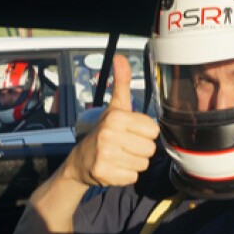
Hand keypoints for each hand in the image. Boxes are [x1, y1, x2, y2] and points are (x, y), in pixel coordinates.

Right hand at [66, 54, 158, 186]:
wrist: (80, 161)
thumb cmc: (103, 131)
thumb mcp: (114, 107)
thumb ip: (121, 83)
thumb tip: (120, 57)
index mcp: (117, 117)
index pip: (153, 130)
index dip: (144, 133)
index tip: (130, 132)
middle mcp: (110, 135)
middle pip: (150, 149)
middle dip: (140, 149)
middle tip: (125, 146)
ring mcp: (106, 155)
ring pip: (143, 164)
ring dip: (134, 162)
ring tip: (120, 156)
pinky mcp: (105, 173)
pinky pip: (133, 177)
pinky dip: (126, 174)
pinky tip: (115, 167)